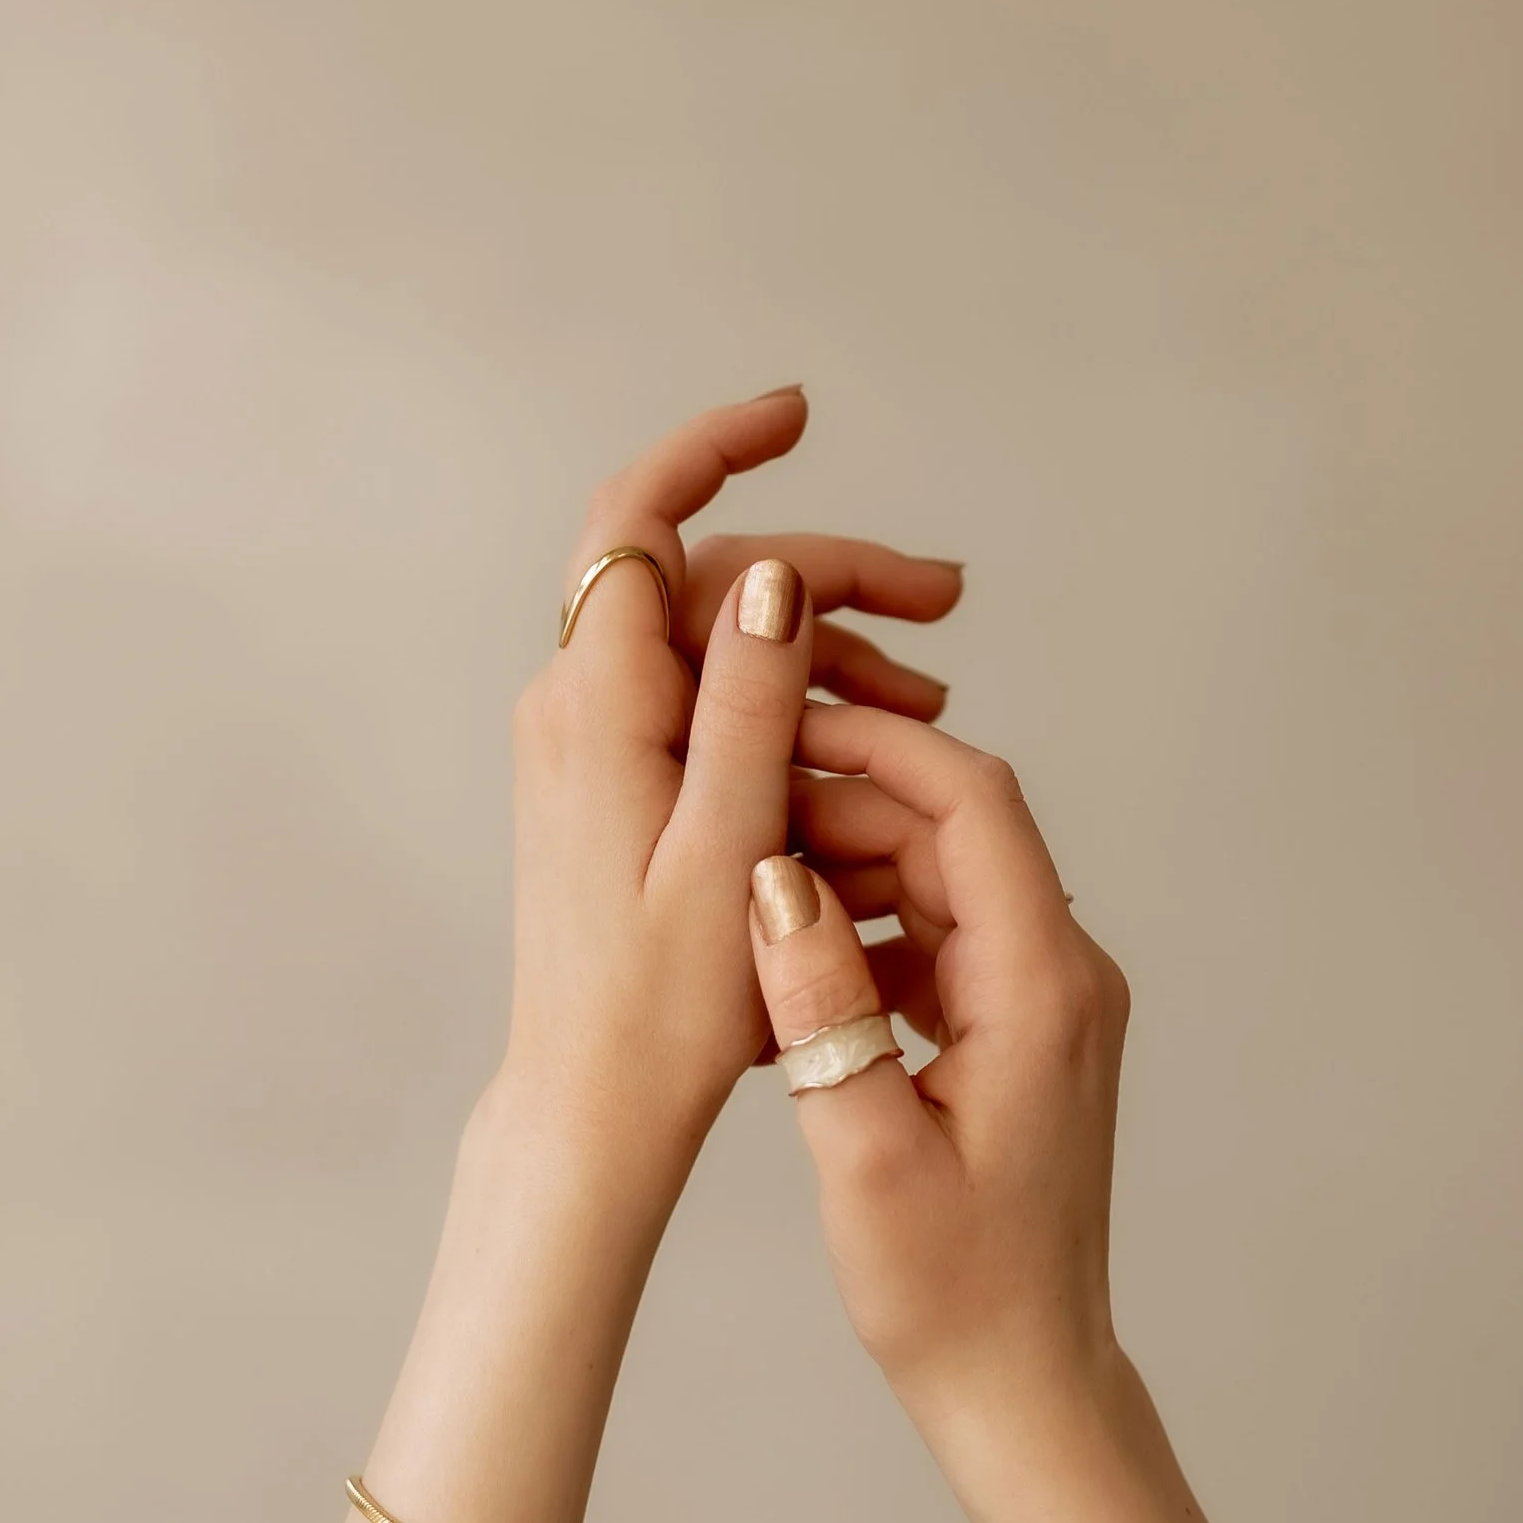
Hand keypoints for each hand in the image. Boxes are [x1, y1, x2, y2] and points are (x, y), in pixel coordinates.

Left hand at [502, 392, 964, 1186]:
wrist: (591, 1107)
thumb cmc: (664, 1006)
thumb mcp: (735, 843)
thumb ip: (751, 702)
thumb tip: (769, 576)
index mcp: (600, 704)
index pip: (639, 517)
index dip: (713, 445)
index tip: (798, 415)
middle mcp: (578, 702)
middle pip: (706, 578)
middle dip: (827, 571)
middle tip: (945, 603)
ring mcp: (589, 740)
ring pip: (713, 640)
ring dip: (821, 645)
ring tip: (927, 702)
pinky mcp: (610, 780)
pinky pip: (702, 699)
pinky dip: (786, 699)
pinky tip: (865, 743)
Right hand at [745, 707, 1131, 1447]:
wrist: (1025, 1384)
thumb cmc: (954, 1294)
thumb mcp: (864, 1152)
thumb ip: (821, 1004)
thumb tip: (773, 873)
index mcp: (1043, 987)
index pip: (973, 804)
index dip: (877, 747)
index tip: (780, 723)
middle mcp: (1063, 974)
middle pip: (955, 828)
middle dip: (847, 800)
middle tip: (733, 802)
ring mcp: (1046, 1002)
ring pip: (944, 877)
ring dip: (851, 861)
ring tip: (742, 873)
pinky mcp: (1018, 1032)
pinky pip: (941, 935)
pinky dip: (867, 925)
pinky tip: (787, 956)